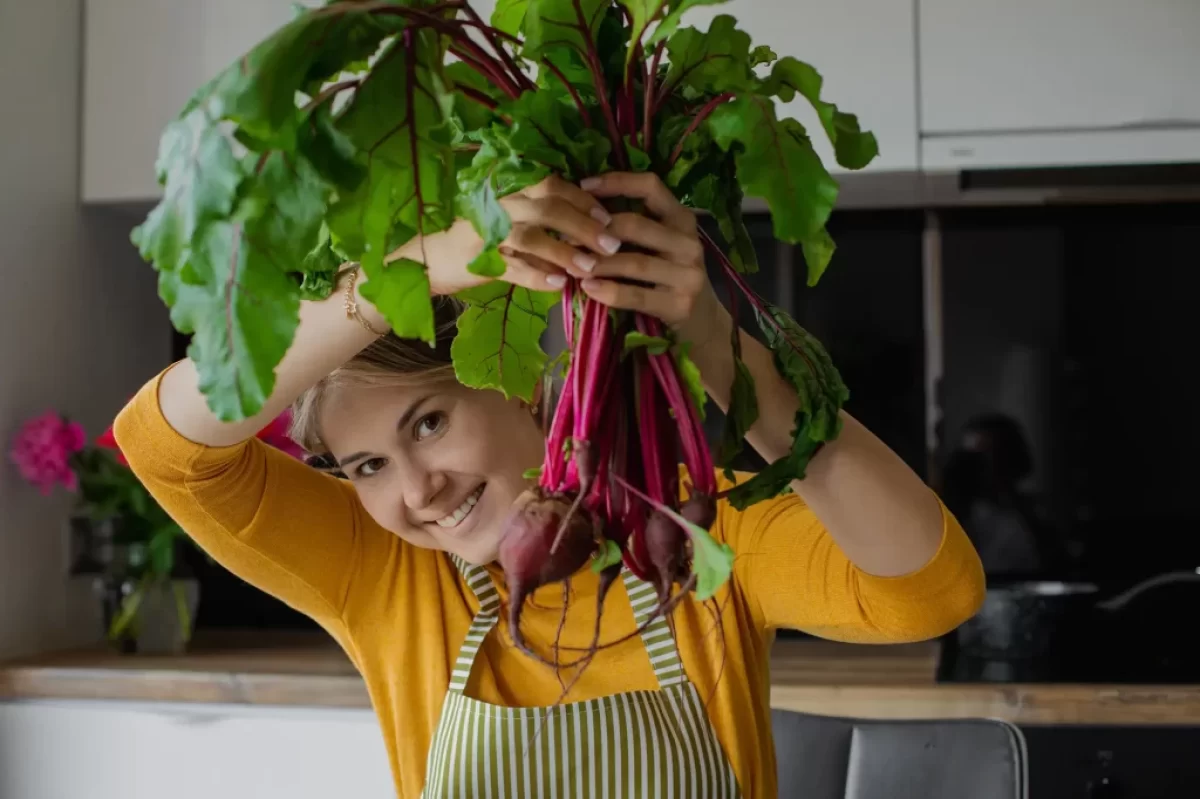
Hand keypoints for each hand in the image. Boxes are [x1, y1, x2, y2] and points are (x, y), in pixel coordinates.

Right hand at [407, 175, 620, 295]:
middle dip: (583, 225)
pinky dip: (537, 276)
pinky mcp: (476, 262)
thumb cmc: (472, 239)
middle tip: (611, 244)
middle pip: (547, 207)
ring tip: (589, 268)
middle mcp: (497, 205)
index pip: (550, 184)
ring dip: (565, 252)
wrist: (424, 259)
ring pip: (532, 236)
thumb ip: (538, 219)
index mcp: (507, 190)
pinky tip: (559, 285)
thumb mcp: (505, 220)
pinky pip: (512, 268)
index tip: (608, 216)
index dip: (582, 199)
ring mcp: (485, 233)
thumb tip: (584, 227)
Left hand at [570, 172, 729, 348]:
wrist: (703, 321)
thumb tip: (585, 203)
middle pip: (636, 225)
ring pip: (634, 262)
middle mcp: (689, 242)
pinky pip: (637, 295)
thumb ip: (637, 225)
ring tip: (571, 265)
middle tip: (565, 236)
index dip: (616, 182)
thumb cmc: (671, 277)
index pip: (650, 187)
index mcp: (682, 219)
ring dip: (598, 263)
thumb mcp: (662, 244)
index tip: (583, 186)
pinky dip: (609, 291)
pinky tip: (588, 288)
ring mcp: (688, 275)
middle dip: (596, 230)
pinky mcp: (680, 304)